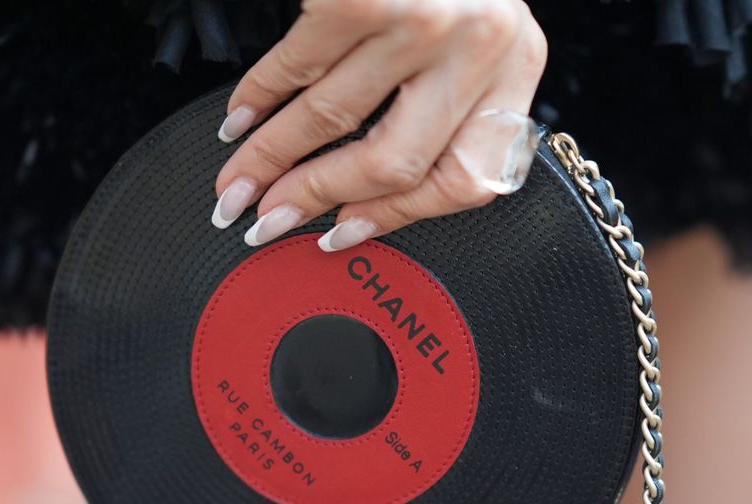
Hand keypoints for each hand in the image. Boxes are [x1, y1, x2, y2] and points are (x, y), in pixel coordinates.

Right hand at [211, 0, 547, 251]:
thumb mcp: (471, 38)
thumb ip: (438, 105)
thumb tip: (356, 199)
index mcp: (517, 65)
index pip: (463, 180)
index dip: (391, 220)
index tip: (336, 234)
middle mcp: (482, 43)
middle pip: (392, 164)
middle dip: (314, 198)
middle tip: (265, 218)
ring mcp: (423, 17)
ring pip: (333, 120)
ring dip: (269, 157)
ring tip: (235, 181)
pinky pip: (297, 65)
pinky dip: (257, 97)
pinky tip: (237, 119)